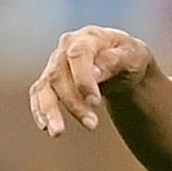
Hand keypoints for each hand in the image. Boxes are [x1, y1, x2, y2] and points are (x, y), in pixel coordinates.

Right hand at [30, 26, 156, 136]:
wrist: (122, 62)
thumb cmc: (129, 57)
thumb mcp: (132, 57)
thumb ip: (114, 62)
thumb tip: (94, 74)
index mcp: (88, 37)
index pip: (78, 55)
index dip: (83, 79)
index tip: (95, 102)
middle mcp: (66, 48)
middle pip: (59, 75)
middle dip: (73, 102)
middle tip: (92, 125)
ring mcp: (55, 63)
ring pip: (45, 86)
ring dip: (50, 111)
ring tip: (57, 133)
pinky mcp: (50, 80)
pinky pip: (39, 94)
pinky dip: (40, 110)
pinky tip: (46, 127)